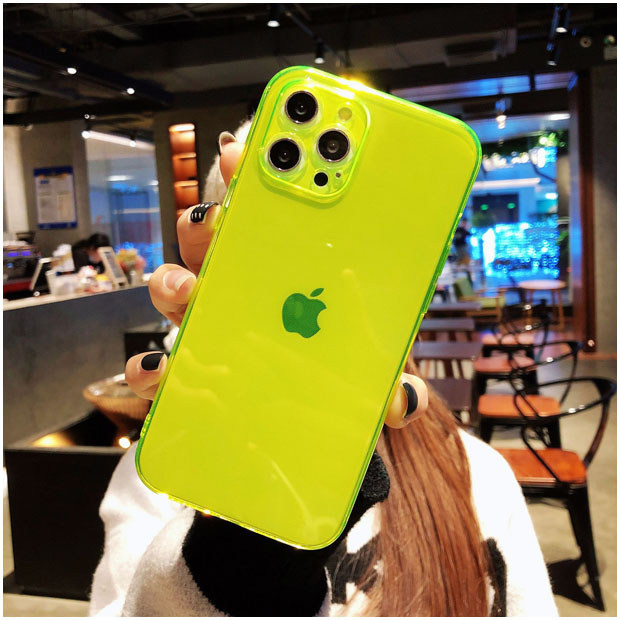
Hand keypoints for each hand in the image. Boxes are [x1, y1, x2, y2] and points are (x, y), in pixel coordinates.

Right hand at [125, 132, 427, 427]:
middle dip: (207, 221)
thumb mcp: (371, 373)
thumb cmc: (339, 382)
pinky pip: (156, 366)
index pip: (262, 215)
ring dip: (171, 283)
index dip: (249, 180)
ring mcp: (210, 329)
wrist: (310, 432)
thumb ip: (391, 385)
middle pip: (208, 242)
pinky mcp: (189, 376)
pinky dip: (150, 367)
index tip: (246, 152)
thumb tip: (404, 401)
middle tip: (219, 215)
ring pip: (174, 290)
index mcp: (285, 273)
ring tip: (186, 291)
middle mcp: (241, 291)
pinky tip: (162, 370)